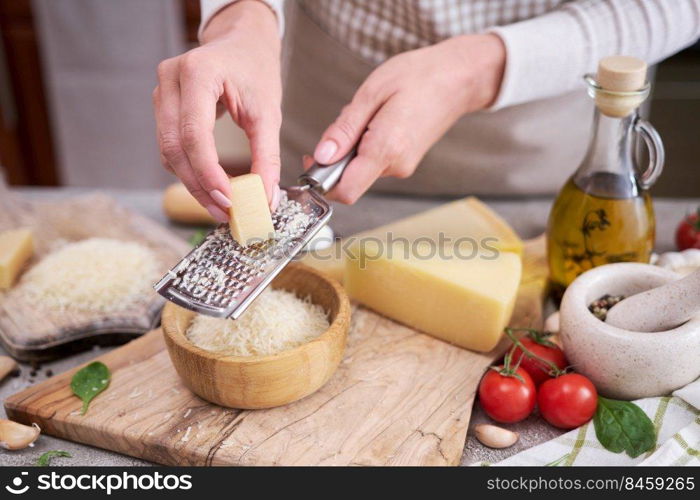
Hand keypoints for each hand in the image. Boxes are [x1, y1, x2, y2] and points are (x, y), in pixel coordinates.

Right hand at [153, 0, 281, 221]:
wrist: (243, 44)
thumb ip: (267, 157)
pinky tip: (211, 185)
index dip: (209, 174)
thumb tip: (266, 197)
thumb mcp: (269, 112)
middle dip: (200, 186)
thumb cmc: (255, 69)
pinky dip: (189, 170)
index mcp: (197, 74)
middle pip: (175, 148)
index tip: (229, 201)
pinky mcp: (163, 107)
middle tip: (225, 212)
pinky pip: (171, 147)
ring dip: (193, 183)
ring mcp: (162, 93)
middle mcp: (171, 81)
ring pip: (169, 152)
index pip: (194, 135)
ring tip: (221, 205)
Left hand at [309, 34, 505, 203]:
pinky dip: (366, 146)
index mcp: (386, 149)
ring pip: (360, 170)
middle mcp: (396, 166)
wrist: (459, 78)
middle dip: (336, 157)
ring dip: (352, 148)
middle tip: (344, 122)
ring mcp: (403, 166)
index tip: (311, 159)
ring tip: (369, 114)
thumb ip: (344, 129)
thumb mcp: (371, 93)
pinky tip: (378, 120)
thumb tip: (321, 157)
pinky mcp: (405, 162)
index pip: (346, 190)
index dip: (321, 181)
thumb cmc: (419, 77)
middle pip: (350, 180)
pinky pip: (374, 162)